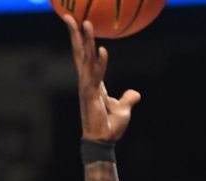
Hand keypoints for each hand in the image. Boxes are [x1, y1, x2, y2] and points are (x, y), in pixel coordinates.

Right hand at [63, 15, 140, 141]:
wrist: (104, 141)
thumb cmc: (110, 126)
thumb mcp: (123, 109)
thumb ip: (128, 99)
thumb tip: (136, 93)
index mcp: (92, 82)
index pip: (84, 57)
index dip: (81, 41)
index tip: (76, 24)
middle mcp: (86, 81)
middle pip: (79, 52)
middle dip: (75, 33)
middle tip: (70, 14)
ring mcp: (87, 87)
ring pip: (84, 59)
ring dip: (85, 40)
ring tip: (85, 22)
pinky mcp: (91, 95)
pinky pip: (97, 75)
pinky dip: (100, 63)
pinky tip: (102, 49)